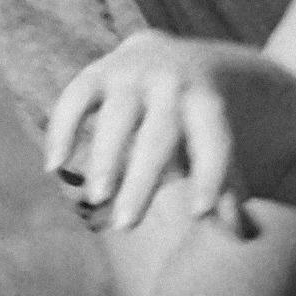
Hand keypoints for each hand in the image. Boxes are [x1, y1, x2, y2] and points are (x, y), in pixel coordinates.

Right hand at [44, 31, 295, 235]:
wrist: (185, 59)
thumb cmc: (206, 122)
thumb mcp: (224, 145)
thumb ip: (228, 187)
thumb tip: (241, 236)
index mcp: (211, 102)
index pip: (215, 140)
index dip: (210, 176)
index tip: (199, 214)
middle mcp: (174, 83)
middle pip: (160, 135)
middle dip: (142, 179)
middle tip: (126, 225)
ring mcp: (134, 73)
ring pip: (117, 115)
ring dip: (105, 157)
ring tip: (96, 199)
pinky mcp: (99, 72)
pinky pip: (76, 98)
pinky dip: (62, 130)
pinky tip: (55, 167)